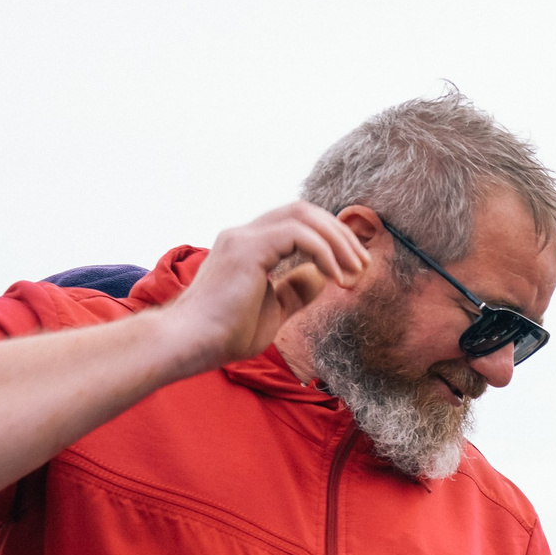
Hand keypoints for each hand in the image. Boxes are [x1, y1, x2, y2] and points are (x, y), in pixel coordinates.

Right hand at [161, 202, 371, 373]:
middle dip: (340, 233)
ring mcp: (243, 238)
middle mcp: (244, 235)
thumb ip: (296, 290)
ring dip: (338, 240)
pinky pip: (298, 235)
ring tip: (356, 270)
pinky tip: (336, 277)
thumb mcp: (273, 309)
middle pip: (303, 211)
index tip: (355, 264)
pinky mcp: (247, 249)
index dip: (330, 236)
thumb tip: (322, 276)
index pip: (296, 223)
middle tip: (363, 263)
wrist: (192, 343)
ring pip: (303, 216)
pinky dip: (324, 252)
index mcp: (249, 246)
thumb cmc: (225, 333)